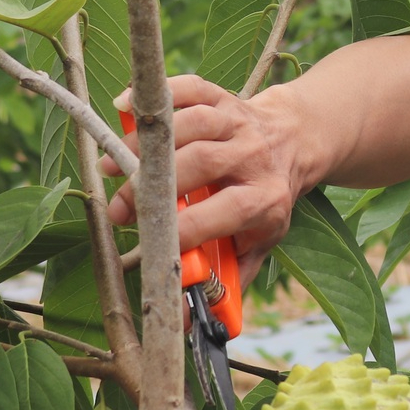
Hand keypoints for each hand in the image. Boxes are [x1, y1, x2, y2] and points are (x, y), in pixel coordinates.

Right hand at [103, 75, 301, 277]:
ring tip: (112, 166)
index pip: (223, 213)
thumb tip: (183, 320)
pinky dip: (159, 95)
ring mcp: (238, 123)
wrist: (297, 143)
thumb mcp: (258, 243)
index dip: (182, 229)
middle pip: (202, 164)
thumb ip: (225, 281)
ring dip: (145, 145)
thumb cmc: (265, 201)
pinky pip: (190, 89)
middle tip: (119, 209)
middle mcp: (254, 157)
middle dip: (153, 186)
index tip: (146, 245)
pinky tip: (127, 107)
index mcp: (266, 199)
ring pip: (191, 124)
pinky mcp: (223, 97)